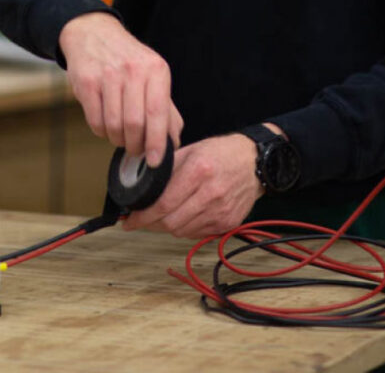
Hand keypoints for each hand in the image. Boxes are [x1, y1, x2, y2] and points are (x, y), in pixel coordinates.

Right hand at [59, 11, 182, 164]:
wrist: (94, 34)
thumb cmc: (128, 60)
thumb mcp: (153, 75)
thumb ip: (166, 109)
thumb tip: (174, 142)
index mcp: (156, 69)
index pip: (158, 113)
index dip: (157, 142)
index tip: (155, 161)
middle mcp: (133, 70)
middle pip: (135, 124)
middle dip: (136, 145)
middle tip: (136, 149)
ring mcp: (108, 75)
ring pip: (114, 126)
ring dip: (117, 140)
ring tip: (121, 136)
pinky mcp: (87, 82)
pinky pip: (95, 121)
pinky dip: (101, 131)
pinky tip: (106, 124)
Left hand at [121, 133, 263, 237]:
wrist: (255, 162)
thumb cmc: (222, 152)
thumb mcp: (192, 150)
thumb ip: (168, 167)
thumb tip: (143, 184)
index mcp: (198, 171)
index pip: (163, 203)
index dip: (142, 216)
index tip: (129, 221)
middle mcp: (210, 193)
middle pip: (171, 222)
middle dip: (152, 223)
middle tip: (142, 219)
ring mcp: (221, 211)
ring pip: (182, 231)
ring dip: (168, 226)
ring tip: (163, 216)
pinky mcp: (228, 222)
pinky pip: (198, 234)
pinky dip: (186, 228)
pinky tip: (184, 215)